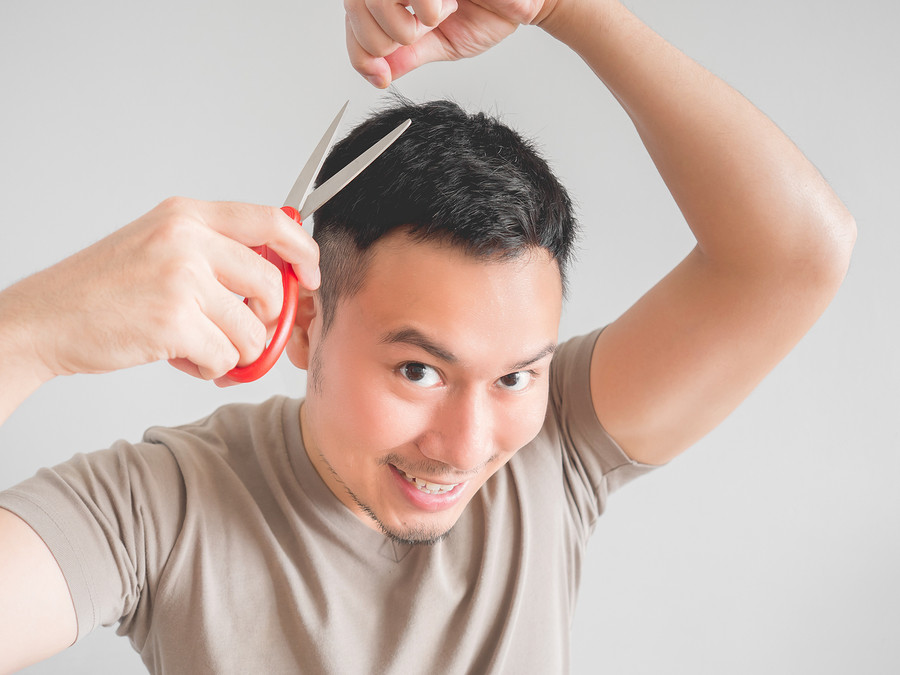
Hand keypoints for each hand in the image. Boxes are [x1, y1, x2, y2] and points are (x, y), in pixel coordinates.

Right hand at [2, 197, 318, 384]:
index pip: (270, 221)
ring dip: (235, 350)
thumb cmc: (102, 289)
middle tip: (245, 332)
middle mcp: (187, 240)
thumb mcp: (159, 244)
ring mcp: (181, 279)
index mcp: (186, 216)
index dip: (302, 249)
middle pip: (271, 285)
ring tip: (202, 348)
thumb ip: (213, 249)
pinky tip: (185, 360)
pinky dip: (212, 368)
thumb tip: (277, 273)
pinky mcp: (175, 322)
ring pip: (252, 329)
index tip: (311, 273)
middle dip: (268, 320)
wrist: (45, 320)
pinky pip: (226, 357)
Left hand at [344, 0, 556, 86]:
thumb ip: (407, 54)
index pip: (353, 18)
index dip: (359, 51)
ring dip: (402, 21)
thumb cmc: (491, 12)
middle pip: (355, 4)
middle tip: (417, 37)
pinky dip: (423, 6)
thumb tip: (378, 72)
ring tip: (436, 17)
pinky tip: (446, 4)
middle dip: (379, 38)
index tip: (380, 76)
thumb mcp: (442, 42)